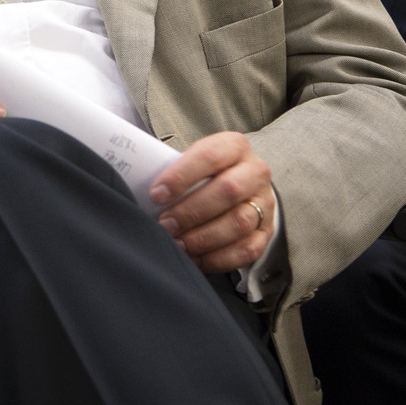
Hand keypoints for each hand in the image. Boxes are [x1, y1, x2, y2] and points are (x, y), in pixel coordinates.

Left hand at [150, 131, 273, 272]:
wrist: (240, 183)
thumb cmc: (203, 172)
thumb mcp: (191, 160)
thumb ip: (173, 170)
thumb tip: (138, 186)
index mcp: (234, 146)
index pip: (209, 156)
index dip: (181, 176)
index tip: (156, 195)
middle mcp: (255, 172)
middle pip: (228, 191)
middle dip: (190, 211)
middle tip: (164, 224)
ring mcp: (264, 203)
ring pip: (239, 223)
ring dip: (203, 237)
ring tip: (177, 244)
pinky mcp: (267, 232)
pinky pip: (247, 250)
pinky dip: (218, 258)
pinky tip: (195, 259)